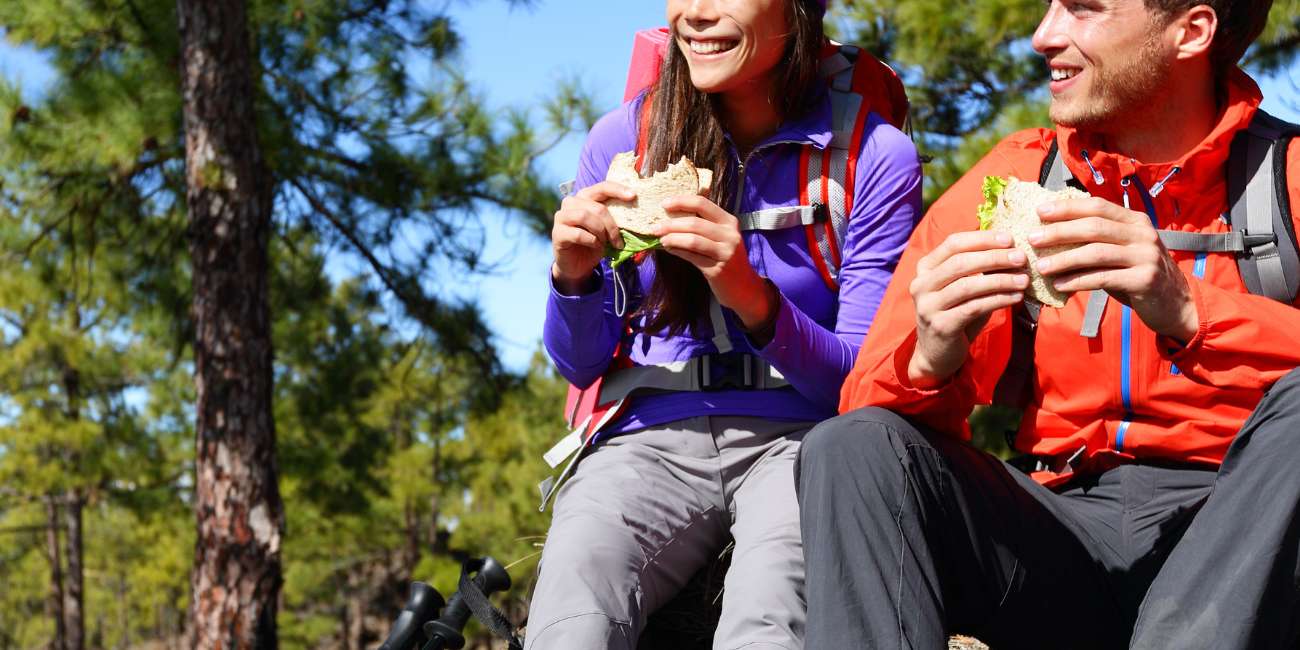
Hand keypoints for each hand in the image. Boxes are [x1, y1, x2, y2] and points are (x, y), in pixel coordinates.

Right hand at [550, 182, 632, 293]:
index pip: (602, 187)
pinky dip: (592, 241)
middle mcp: (571, 202)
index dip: (617, 190)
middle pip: (596, 206)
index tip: (633, 195)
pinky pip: (578, 234)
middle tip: (618, 240)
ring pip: (585, 216)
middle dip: (611, 224)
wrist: (577, 265)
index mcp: (585, 196)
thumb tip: (635, 208)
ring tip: (605, 243)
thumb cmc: (595, 243)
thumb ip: (615, 217)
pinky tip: (595, 247)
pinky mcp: (557, 233)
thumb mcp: (607, 228)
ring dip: (600, 232)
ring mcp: (561, 217)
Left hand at [655, 194, 776, 330]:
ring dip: (672, 238)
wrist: (744, 288)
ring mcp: (725, 253)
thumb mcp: (722, 238)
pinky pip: (692, 257)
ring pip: (692, 240)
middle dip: (671, 224)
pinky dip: (677, 251)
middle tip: (655, 227)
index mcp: (729, 222)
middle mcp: (730, 235)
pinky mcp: (717, 270)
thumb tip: (671, 217)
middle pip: (695, 223)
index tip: (664, 204)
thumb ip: (704, 226)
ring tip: (661, 239)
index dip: (681, 201)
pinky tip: (669, 249)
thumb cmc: (726, 258)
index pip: (702, 204)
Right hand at [908, 230, 1029, 386]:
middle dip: (994, 258)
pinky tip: (1016, 297)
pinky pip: (974, 308)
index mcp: (925, 268)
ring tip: (1024, 279)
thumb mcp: (963, 287)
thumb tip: (1011, 248)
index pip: (953, 243)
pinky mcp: (940, 326)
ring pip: (968, 286)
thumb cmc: (955, 314)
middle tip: (1021, 258)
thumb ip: (978, 269)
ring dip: (1000, 280)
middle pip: (960, 262)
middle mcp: (921, 285)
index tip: (1010, 238)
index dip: (982, 239)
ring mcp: (928, 306)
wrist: (937, 354)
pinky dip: (998, 300)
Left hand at [1030, 197, 1196, 340]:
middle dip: (1059, 232)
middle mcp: (1142, 234)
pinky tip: (1059, 285)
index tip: (1040, 211)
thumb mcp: (1122, 251)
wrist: (1176, 304)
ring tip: (1040, 266)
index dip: (1068, 208)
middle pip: (1094, 227)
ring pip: (1096, 253)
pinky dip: (1077, 281)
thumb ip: (1099, 241)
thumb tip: (1053, 234)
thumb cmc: (1138, 274)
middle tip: (1032, 239)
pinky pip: (1103, 278)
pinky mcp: (1144, 280)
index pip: (1098, 206)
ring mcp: (1145, 256)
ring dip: (1064, 259)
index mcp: (1135, 221)